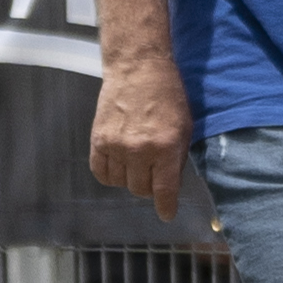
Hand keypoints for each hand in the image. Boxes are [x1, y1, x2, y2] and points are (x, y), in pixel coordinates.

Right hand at [89, 61, 192, 222]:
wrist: (138, 68)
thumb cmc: (167, 95)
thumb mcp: (184, 127)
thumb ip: (176, 158)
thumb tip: (169, 185)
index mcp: (166, 147)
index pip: (163, 190)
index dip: (165, 207)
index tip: (166, 214)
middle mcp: (140, 150)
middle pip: (140, 189)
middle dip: (149, 186)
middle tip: (152, 171)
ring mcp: (116, 146)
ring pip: (121, 183)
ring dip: (129, 178)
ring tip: (135, 160)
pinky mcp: (98, 140)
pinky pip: (100, 172)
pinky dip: (109, 174)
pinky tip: (118, 164)